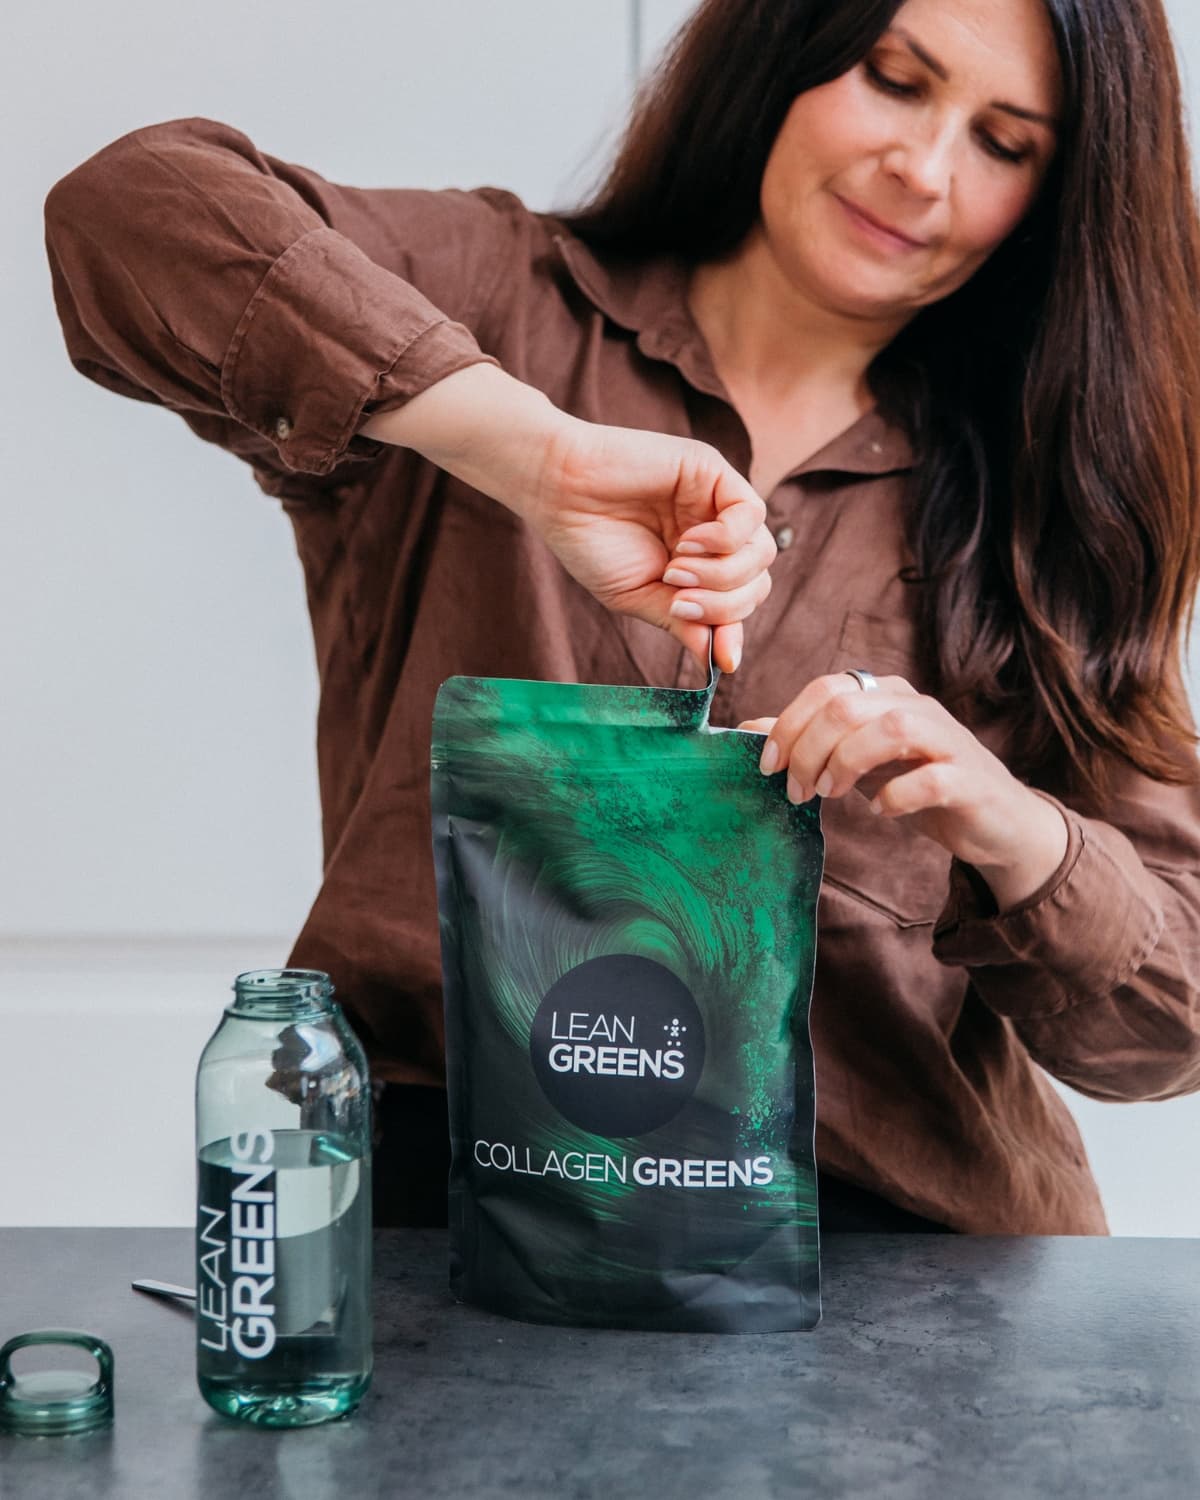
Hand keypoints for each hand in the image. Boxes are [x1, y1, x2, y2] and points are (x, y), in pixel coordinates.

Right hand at [360, 365, 774, 674]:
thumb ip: (682, 622)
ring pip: (760, 552)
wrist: (558, 490)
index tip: (724, 659)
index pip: (738, 602)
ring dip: (721, 575)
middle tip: (679, 601)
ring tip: (675, 571)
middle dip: (724, 605)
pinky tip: (688, 542)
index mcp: (698, 565)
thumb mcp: (638, 596)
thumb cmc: (589, 541)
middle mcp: (714, 534)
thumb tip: (720, 661)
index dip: (734, 630)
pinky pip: (751, 514)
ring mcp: (715, 503)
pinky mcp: (713, 473)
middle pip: (757, 581)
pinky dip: (725, 539)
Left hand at [738, 672, 1069, 910]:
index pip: (826, 689)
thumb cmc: (918, 783)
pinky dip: (897, 794)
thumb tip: (747, 729)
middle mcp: (918, 706)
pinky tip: (882, 811)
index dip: (788, 725)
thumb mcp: (856, 761)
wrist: (995, 821)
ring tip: (830, 795)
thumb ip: (809, 742)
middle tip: (796, 791)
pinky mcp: (972, 780)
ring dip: (846, 764)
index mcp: (886, 694)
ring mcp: (949, 740)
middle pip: (849, 707)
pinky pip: (932, 778)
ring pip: (890, 729)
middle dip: (809, 751)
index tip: (768, 767)